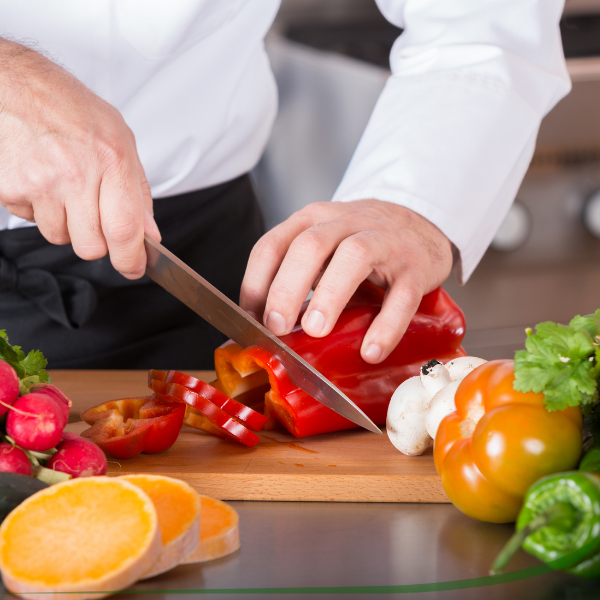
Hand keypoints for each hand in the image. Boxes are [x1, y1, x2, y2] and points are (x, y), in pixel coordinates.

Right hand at [0, 39, 159, 278]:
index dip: (131, 259)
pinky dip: (41, 211)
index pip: (124, 230)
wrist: (24, 88)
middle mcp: (76, 175)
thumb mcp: (123, 144)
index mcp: (112, 161)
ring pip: (60, 238)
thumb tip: (149, 234)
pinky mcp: (11, 188)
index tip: (135, 268)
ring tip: (68, 191)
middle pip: (91, 247)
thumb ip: (139, 193)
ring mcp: (41, 183)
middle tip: (97, 219)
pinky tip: (46, 183)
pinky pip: (32, 221)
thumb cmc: (77, 112)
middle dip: (99, 243)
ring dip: (68, 225)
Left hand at [240, 200, 452, 363]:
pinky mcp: (415, 267)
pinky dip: (386, 324)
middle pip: (310, 245)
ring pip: (355, 256)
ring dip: (330, 294)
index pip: (272, 245)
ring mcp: (384, 242)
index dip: (257, 283)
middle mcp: (345, 224)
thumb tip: (266, 329)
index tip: (252, 320)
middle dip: (287, 287)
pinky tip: (371, 350)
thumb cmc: (361, 245)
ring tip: (316, 330)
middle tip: (277, 326)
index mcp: (312, 221)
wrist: (419, 225)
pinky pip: (402, 294)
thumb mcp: (323, 250)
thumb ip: (297, 278)